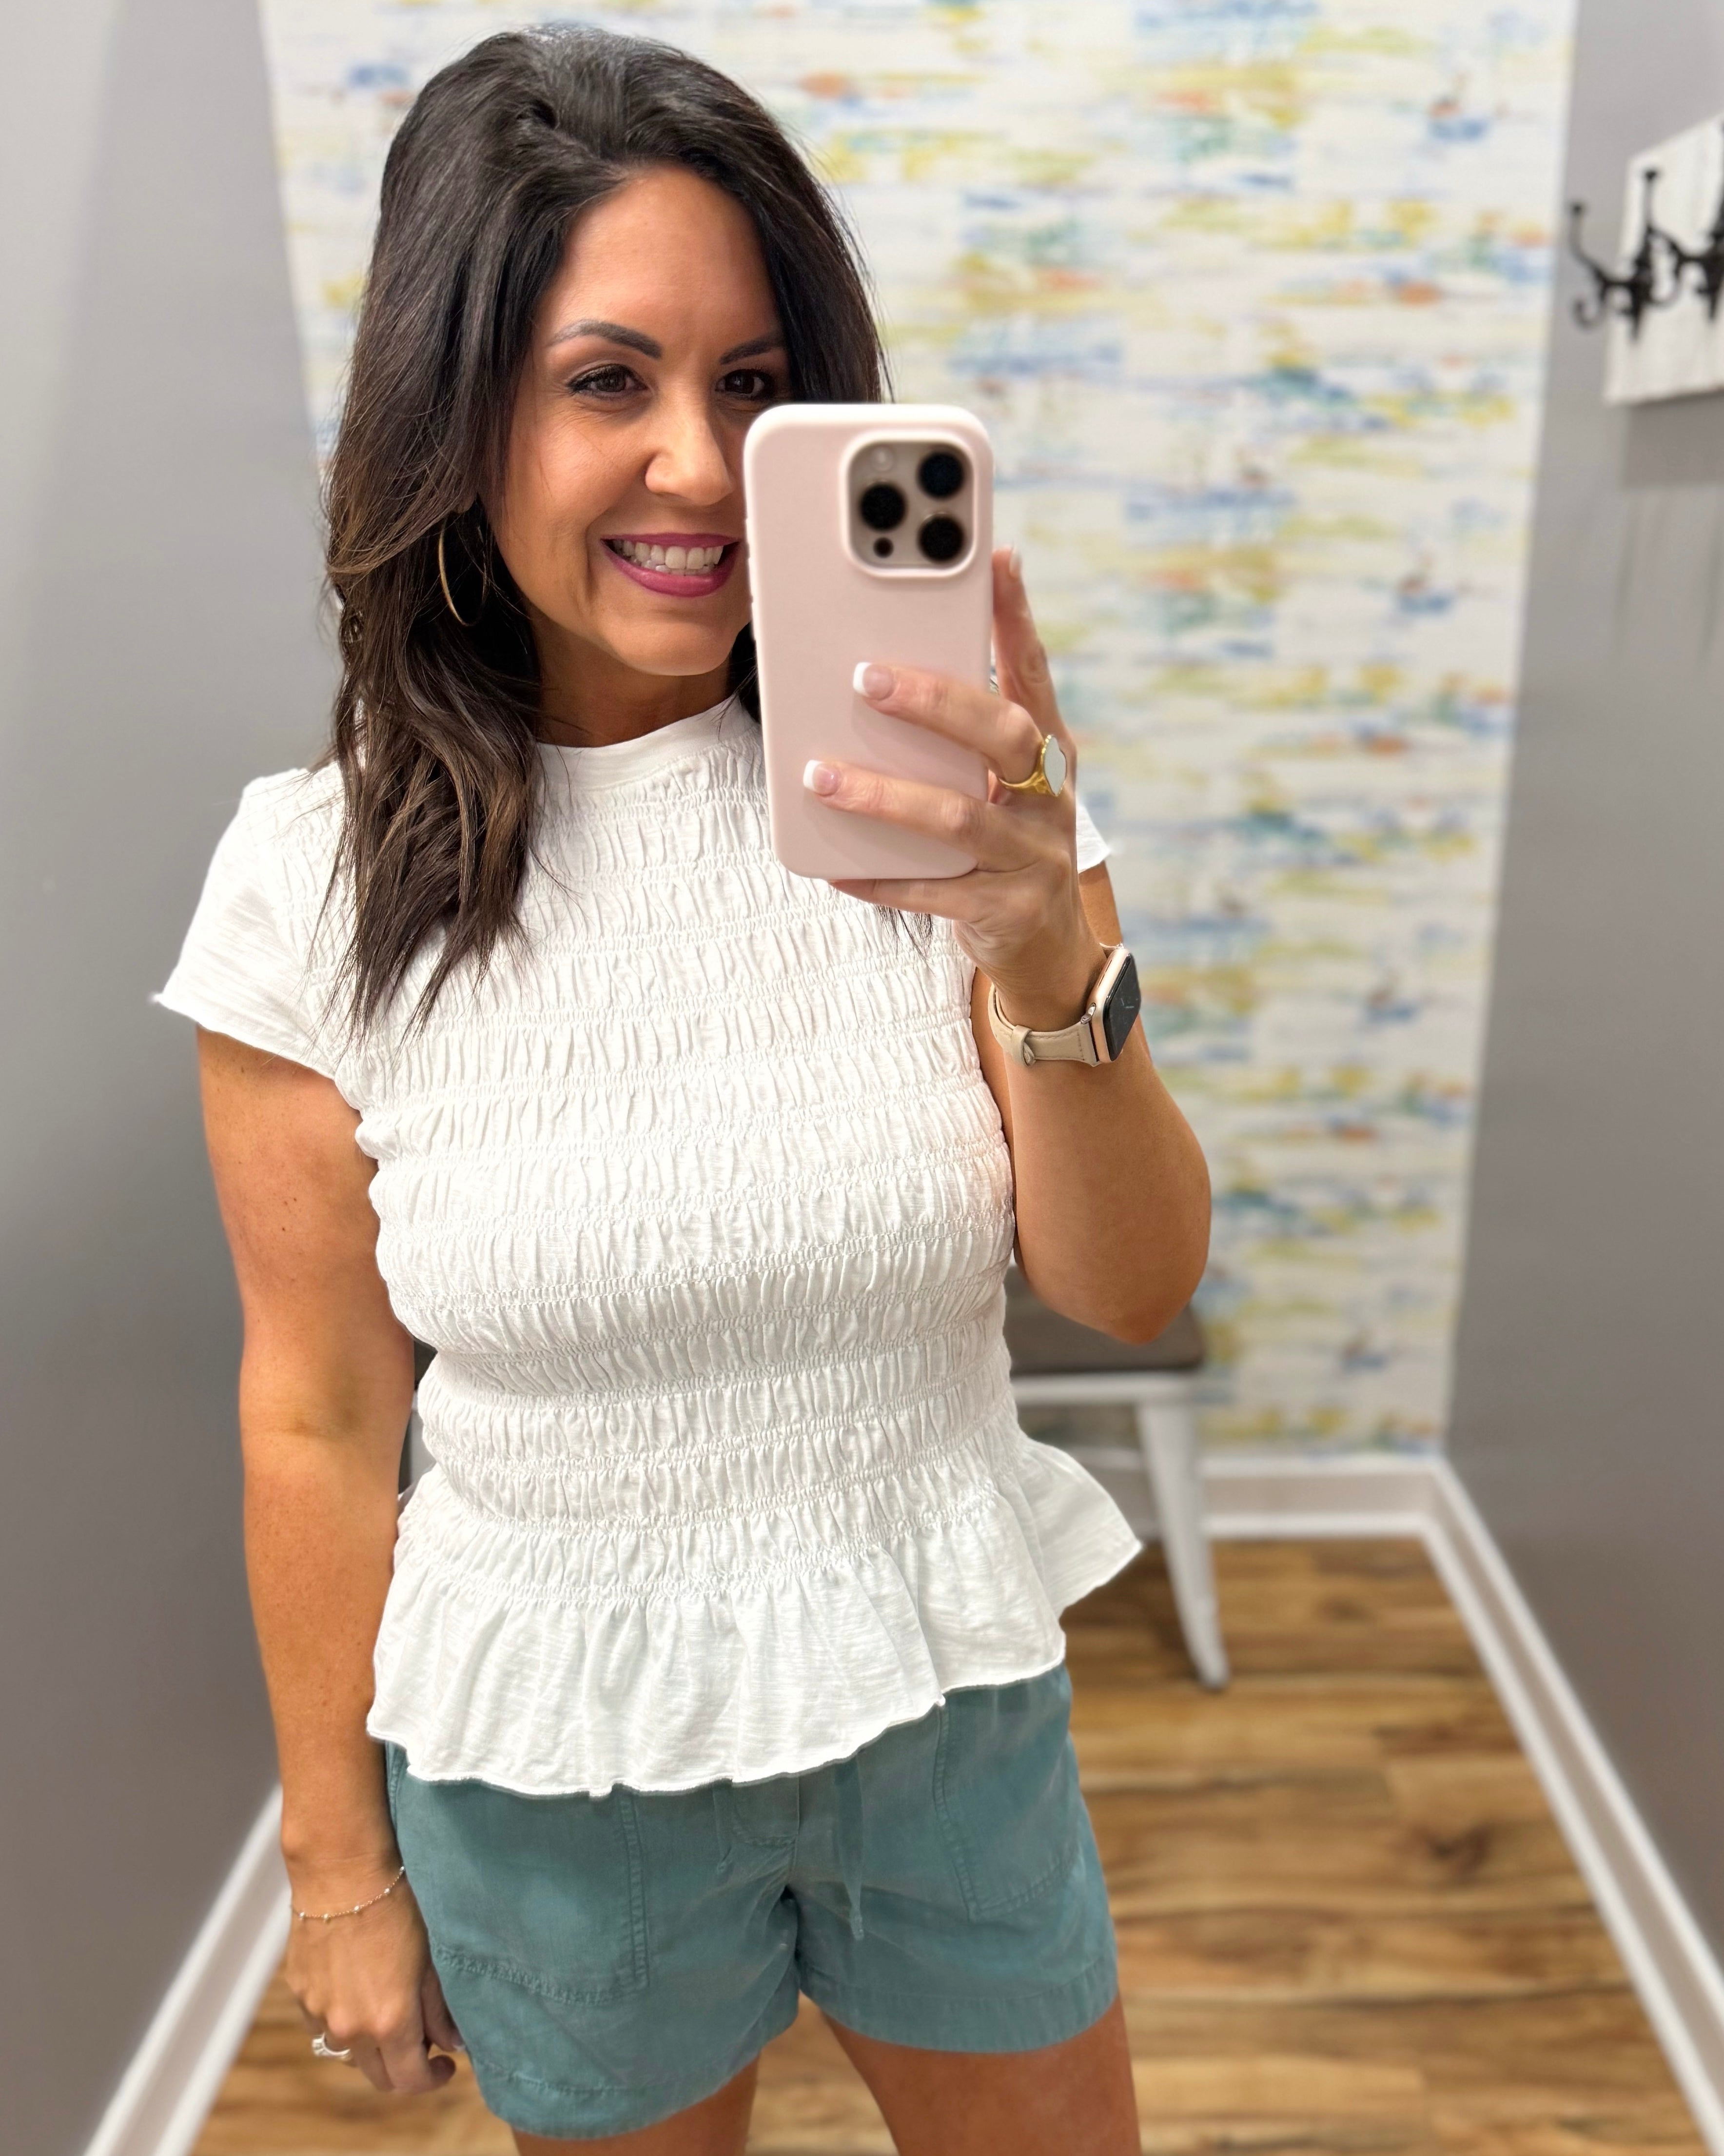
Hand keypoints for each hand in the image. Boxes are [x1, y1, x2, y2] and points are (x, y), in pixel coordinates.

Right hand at [286, 1858, 461, 2093]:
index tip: (445, 2065)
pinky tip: (357, 1991)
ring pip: (349, 2053)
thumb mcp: (430, 1959)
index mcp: (389, 2023)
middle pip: (377, 2075)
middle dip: (403, 2066)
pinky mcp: (300, 1996)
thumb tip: (451, 2043)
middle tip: (422, 2041)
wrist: (343, 1874)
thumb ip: (438, 2009)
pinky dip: (343, 2021)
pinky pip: (323, 2026)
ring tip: (388, 2012)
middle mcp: (351, 2029)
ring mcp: (320, 2015)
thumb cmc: (397, 1909)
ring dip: (371, 2045)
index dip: (432, 2079)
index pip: (409, 2080)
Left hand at [805, 546, 1104, 1029]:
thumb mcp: (1001, 784)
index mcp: (1051, 753)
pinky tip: (833, 863)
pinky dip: (878, 877)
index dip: (1018, 617)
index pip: (1035, 674)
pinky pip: (930, 892)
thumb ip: (962, 735)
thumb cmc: (1005, 843)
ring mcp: (1032, 858)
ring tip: (821, 775)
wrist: (1048, 949)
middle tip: (867, 677)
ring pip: (957, 819)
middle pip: (1005, 738)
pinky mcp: (1004, 910)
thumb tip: (878, 666)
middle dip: (936, 703)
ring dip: (884, 795)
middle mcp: (1051, 800)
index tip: (996, 559)